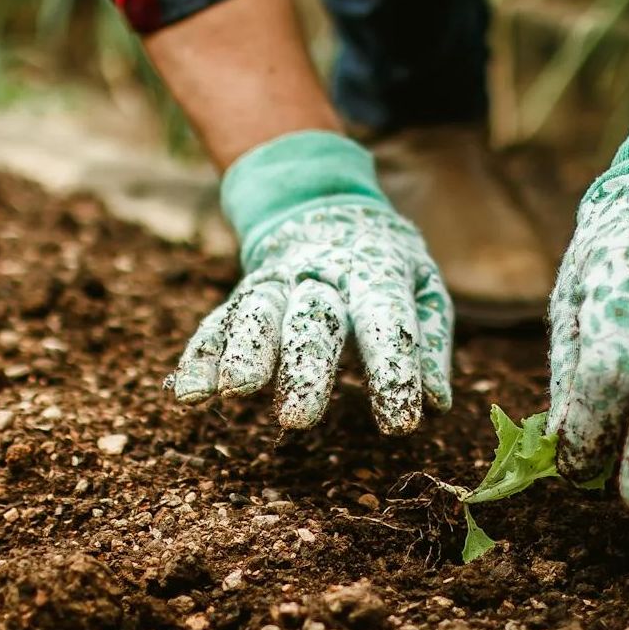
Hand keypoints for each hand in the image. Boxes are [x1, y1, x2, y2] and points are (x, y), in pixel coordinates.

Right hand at [166, 133, 453, 433]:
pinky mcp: (245, 293)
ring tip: (236, 391)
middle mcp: (321, 275)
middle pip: (313, 319)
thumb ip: (429, 340)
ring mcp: (277, 282)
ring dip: (245, 351)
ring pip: (258, 313)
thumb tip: (438, 402)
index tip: (399, 423)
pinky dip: (201, 356)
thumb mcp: (422, 285)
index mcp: (376, 272)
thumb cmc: (383, 264)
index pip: (386, 321)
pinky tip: (191, 393)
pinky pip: (219, 322)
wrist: (323, 206)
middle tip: (298, 419)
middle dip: (304, 369)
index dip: (394, 371)